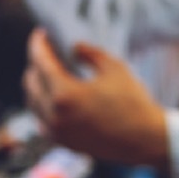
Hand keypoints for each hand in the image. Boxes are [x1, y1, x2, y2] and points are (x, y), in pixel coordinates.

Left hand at [23, 28, 170, 168]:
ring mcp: (58, 132)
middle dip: (36, 64)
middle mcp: (55, 115)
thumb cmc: (134, 104)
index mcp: (65, 93)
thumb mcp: (115, 68)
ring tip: (49, 76)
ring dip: (37, 87)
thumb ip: (89, 53)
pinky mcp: (65, 143)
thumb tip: (74, 48)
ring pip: (33, 104)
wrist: (147, 140)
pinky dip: (43, 109)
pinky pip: (43, 122)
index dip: (38, 44)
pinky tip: (53, 101)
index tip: (41, 34)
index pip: (40, 62)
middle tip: (47, 54)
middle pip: (30, 82)